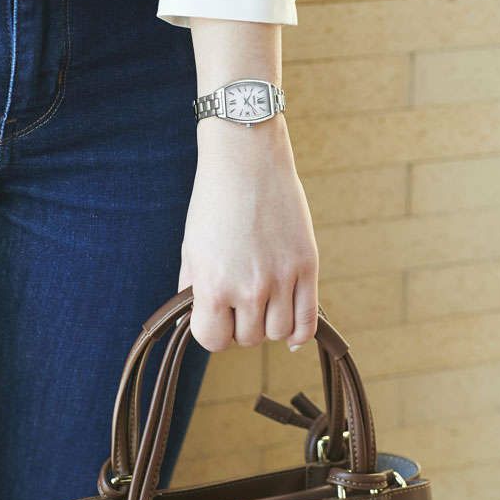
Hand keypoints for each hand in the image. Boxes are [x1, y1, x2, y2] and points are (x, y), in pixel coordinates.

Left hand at [177, 112, 319, 351]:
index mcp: (214, 283)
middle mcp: (249, 287)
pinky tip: (290, 334)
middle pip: (247, 338)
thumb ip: (193, 290)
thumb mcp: (191, 248)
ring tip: (261, 303)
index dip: (212, 331)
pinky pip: (307, 321)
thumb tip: (192, 322)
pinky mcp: (308, 266)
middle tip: (238, 302)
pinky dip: (298, 334)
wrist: (246, 160)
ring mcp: (282, 278)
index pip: (213, 340)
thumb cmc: (213, 202)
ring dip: (267, 325)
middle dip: (239, 325)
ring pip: (278, 333)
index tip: (214, 316)